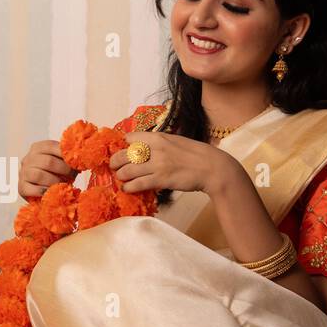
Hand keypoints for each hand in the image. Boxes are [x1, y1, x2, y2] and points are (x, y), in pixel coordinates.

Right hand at [18, 140, 74, 201]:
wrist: (43, 192)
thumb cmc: (55, 174)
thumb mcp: (61, 162)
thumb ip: (68, 158)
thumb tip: (81, 158)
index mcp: (38, 148)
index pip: (51, 146)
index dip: (65, 155)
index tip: (76, 163)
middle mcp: (28, 158)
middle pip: (48, 162)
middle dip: (64, 170)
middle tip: (73, 176)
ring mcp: (23, 173)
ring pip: (39, 175)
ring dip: (54, 182)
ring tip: (62, 185)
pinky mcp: (21, 187)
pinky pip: (32, 189)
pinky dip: (44, 191)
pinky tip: (51, 192)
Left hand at [108, 131, 235, 195]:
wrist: (213, 168)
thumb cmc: (196, 155)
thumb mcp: (176, 142)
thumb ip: (160, 144)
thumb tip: (146, 149)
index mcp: (159, 137)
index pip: (130, 137)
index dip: (123, 145)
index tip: (121, 151)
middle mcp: (155, 149)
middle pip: (124, 154)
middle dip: (115, 161)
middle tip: (114, 166)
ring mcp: (158, 164)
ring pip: (127, 170)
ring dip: (121, 176)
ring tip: (121, 179)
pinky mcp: (161, 179)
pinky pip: (138, 184)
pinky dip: (129, 187)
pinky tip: (127, 189)